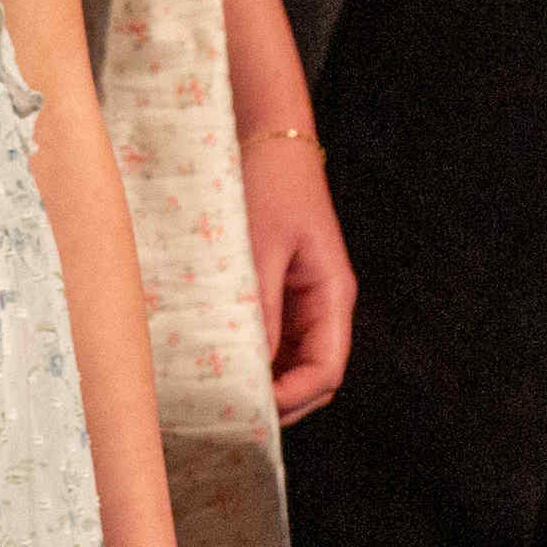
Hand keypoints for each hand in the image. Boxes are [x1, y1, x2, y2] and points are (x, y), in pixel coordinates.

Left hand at [240, 127, 355, 420]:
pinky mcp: (274, 289)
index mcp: (332, 295)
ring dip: (260, 381)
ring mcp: (298, 299)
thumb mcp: (258, 246)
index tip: (249, 408)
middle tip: (228, 413)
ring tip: (217, 392)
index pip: (326, 371)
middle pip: (310, 376)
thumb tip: (248, 371)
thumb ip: (257, 309)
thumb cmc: (267, 183)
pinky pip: (267, 338)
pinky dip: (248, 355)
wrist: (261, 134)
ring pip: (287, 362)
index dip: (292, 399)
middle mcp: (320, 304)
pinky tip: (215, 358)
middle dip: (276, 401)